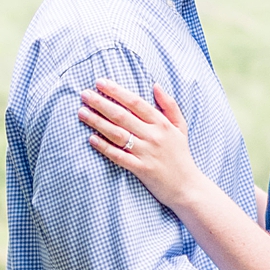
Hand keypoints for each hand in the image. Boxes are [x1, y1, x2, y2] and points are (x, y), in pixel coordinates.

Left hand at [78, 79, 200, 209]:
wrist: (187, 186)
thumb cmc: (181, 155)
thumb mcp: (180, 127)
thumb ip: (169, 105)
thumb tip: (155, 85)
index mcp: (161, 123)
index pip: (135, 102)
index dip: (117, 91)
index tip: (100, 82)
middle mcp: (153, 136)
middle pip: (122, 116)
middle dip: (101, 103)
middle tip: (84, 94)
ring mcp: (146, 153)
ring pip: (117, 134)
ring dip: (97, 122)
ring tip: (82, 113)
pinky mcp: (141, 169)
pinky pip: (119, 156)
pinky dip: (105, 147)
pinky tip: (91, 139)